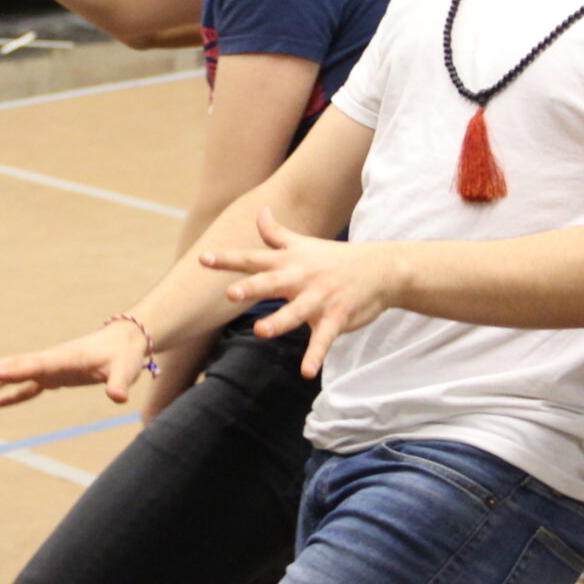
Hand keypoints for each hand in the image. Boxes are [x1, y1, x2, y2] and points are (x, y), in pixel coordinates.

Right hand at [0, 318, 152, 407]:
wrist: (124, 341)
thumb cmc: (124, 355)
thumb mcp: (124, 370)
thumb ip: (119, 383)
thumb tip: (118, 398)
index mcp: (65, 358)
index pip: (37, 365)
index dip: (17, 370)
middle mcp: (51, 361)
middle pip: (15, 367)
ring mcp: (49, 368)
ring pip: (14, 375)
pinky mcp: (52, 376)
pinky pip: (25, 387)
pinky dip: (8, 394)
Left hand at [201, 209, 398, 376]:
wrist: (381, 269)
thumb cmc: (336, 258)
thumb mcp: (304, 243)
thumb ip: (277, 233)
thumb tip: (260, 211)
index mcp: (289, 263)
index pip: (253, 259)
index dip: (228, 259)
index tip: (203, 259)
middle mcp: (301, 278)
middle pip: (272, 283)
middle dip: (252, 287)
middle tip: (230, 293)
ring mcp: (319, 299)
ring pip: (296, 312)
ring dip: (279, 322)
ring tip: (262, 332)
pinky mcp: (337, 317)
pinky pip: (324, 339)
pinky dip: (317, 355)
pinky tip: (308, 372)